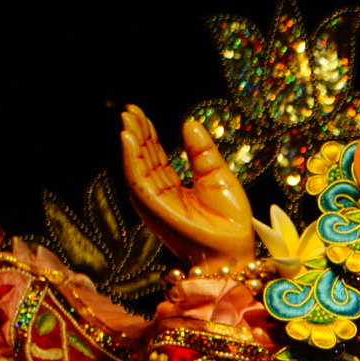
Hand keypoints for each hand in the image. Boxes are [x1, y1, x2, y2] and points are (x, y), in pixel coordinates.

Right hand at [119, 105, 255, 270]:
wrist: (233, 250)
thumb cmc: (229, 221)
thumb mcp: (218, 176)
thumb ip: (201, 152)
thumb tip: (188, 123)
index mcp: (174, 189)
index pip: (156, 157)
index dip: (148, 135)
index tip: (139, 113)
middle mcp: (160, 195)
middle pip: (143, 159)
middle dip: (136, 134)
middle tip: (129, 110)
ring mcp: (155, 202)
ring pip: (136, 167)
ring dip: (129, 143)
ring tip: (126, 120)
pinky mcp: (154, 208)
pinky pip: (137, 180)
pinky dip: (130, 159)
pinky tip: (128, 139)